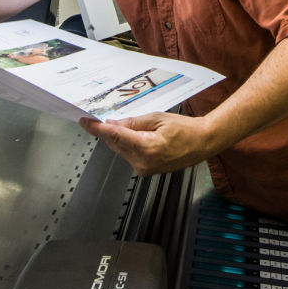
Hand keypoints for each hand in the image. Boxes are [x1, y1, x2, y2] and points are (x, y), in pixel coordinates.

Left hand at [79, 111, 216, 175]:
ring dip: (122, 138)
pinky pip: (130, 155)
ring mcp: (144, 169)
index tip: (85, 122)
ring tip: (143, 127)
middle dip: (112, 130)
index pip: (114, 136)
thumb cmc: (186, 129)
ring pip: (121, 149)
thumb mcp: (157, 118)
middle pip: (115, 143)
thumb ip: (133, 123)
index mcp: (146, 148)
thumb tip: (113, 124)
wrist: (202, 143)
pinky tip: (142, 136)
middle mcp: (142, 162)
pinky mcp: (146, 171)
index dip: (97, 129)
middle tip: (116, 117)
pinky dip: (130, 144)